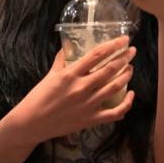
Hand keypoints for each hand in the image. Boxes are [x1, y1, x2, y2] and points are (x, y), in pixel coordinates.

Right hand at [13, 36, 135, 146]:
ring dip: (126, 75)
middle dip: (125, 58)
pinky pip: (115, 113)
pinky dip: (127, 103)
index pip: (97, 55)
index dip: (114, 45)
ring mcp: (88, 105)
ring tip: (130, 68)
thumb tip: (68, 45)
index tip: (124, 39)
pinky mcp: (91, 120)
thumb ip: (61, 60)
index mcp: (71, 74)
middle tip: (132, 51)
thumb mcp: (50, 75)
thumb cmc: (39, 98)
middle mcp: (82, 88)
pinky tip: (131, 94)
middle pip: (110, 69)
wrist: (32, 123)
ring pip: (115, 87)